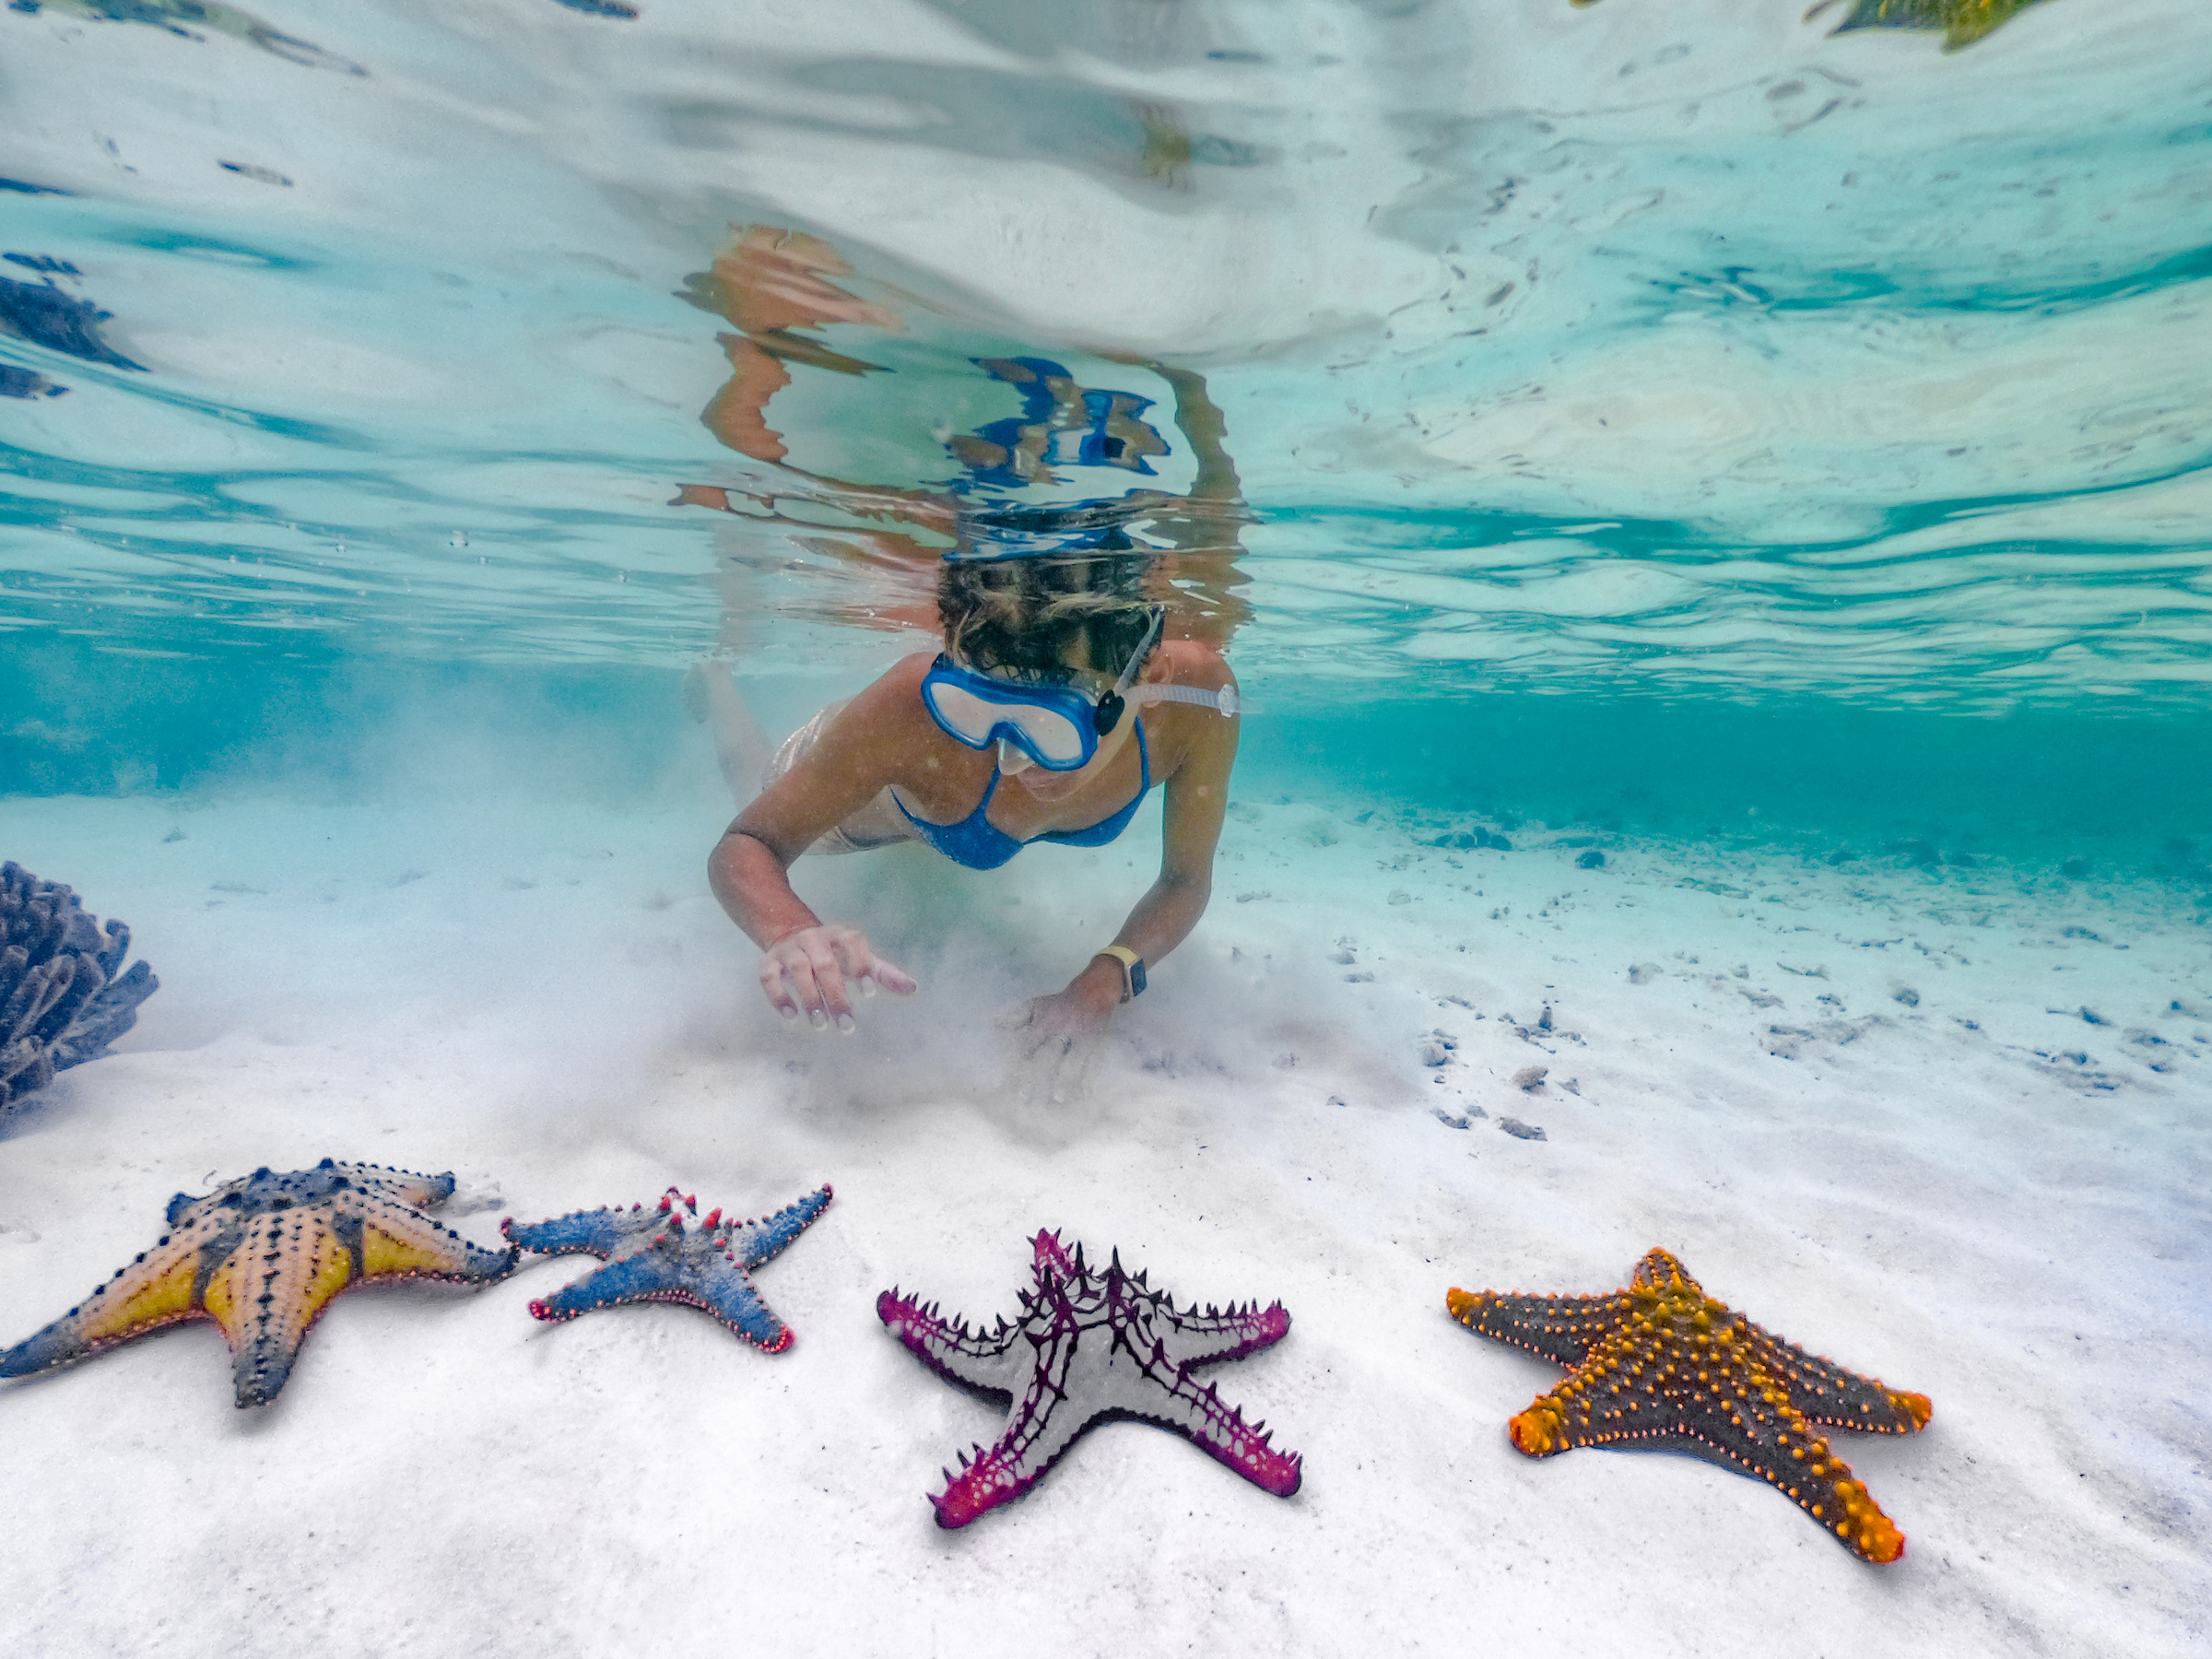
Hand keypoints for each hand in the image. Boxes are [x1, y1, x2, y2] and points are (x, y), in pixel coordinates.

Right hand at [759, 924, 915, 1031]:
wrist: (793, 937)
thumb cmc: (836, 956)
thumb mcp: (860, 960)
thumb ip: (883, 974)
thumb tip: (913, 988)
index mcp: (840, 935)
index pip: (852, 942)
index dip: (861, 965)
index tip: (868, 994)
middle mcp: (814, 938)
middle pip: (825, 963)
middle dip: (836, 995)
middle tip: (846, 1025)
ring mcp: (790, 949)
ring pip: (799, 969)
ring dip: (810, 998)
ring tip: (820, 1024)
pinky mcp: (769, 961)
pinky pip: (769, 977)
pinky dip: (779, 996)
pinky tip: (792, 1016)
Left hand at [995, 968, 1119, 1103]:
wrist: (1094, 989)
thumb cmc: (1059, 1003)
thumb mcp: (1036, 1005)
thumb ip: (1015, 1017)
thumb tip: (993, 1025)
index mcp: (1045, 1021)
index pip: (1028, 1044)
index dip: (1017, 1061)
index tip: (1008, 1079)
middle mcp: (1062, 1029)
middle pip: (1047, 1055)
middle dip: (1035, 1076)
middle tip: (1023, 1097)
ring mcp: (1082, 1037)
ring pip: (1073, 1060)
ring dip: (1065, 1080)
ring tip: (1058, 1099)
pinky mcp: (1098, 1043)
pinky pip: (1094, 1061)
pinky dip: (1090, 1077)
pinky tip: (1085, 1093)